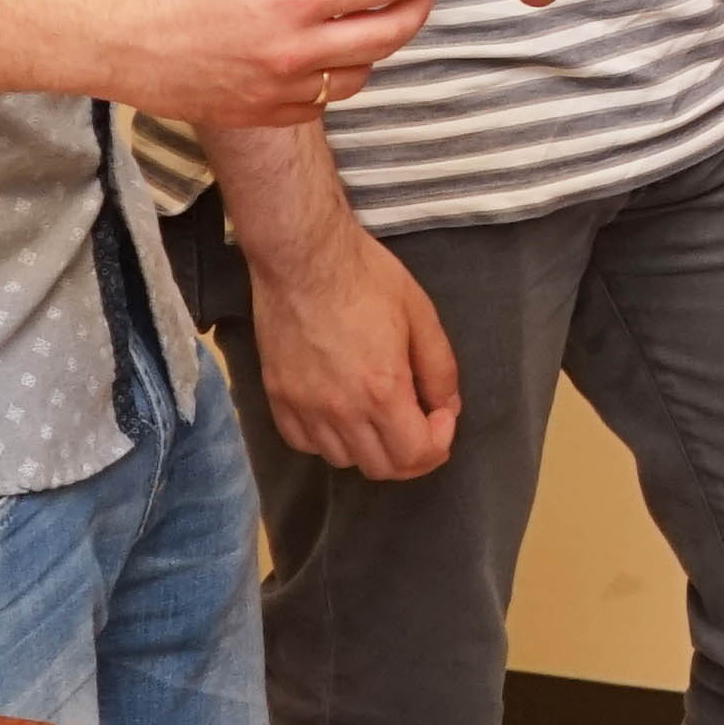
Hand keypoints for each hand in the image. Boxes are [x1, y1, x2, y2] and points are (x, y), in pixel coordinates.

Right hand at [92, 0, 438, 126]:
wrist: (101, 32)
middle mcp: (293, 49)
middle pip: (390, 32)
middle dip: (415, 5)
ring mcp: (276, 89)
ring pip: (362, 72)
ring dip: (379, 44)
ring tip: (372, 16)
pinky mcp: (258, 114)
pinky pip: (322, 102)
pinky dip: (338, 77)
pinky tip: (328, 51)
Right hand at [242, 184, 463, 479]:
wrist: (302, 257)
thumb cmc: (366, 277)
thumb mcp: (420, 316)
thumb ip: (440, 369)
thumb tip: (447, 407)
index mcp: (381, 391)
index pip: (415, 455)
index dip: (439, 444)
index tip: (442, 415)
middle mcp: (340, 410)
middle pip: (381, 468)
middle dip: (411, 454)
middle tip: (421, 424)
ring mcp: (303, 407)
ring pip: (342, 460)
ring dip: (371, 449)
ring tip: (382, 416)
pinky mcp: (276, 398)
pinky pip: (304, 443)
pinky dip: (329, 441)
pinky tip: (342, 415)